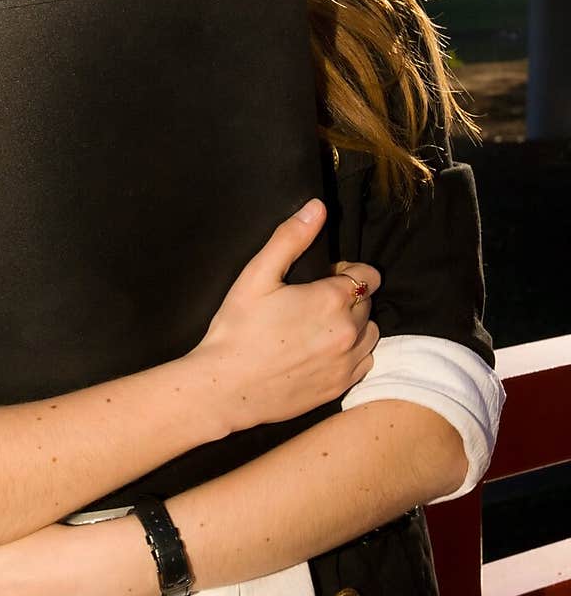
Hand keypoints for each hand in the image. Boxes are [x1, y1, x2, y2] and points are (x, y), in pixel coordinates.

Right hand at [192, 199, 379, 432]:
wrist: (225, 387)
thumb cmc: (237, 329)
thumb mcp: (257, 276)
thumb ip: (290, 238)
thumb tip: (317, 207)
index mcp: (332, 299)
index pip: (368, 275)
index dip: (346, 271)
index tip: (322, 277)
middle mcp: (349, 331)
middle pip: (368, 302)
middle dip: (348, 296)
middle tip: (312, 301)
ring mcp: (347, 362)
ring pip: (370, 332)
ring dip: (354, 324)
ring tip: (319, 326)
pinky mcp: (341, 386)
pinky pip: (364, 361)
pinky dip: (352, 352)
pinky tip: (323, 351)